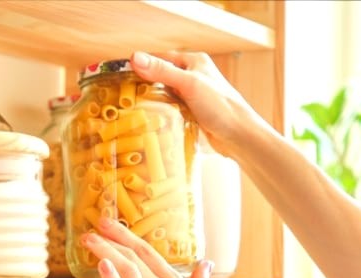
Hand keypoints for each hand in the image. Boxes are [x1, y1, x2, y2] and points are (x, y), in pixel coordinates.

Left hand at [81, 217, 227, 277]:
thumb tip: (206, 264)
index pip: (148, 253)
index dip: (128, 236)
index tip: (112, 225)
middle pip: (133, 258)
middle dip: (112, 238)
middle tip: (95, 224)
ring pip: (126, 272)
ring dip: (106, 252)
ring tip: (89, 240)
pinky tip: (102, 265)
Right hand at [130, 50, 266, 157]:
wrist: (239, 136)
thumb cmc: (221, 107)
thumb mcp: (189, 84)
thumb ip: (162, 71)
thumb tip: (135, 58)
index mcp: (194, 61)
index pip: (160, 58)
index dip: (141, 65)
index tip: (121, 75)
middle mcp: (193, 76)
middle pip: (161, 76)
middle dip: (144, 85)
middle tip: (124, 95)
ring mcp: (192, 95)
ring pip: (164, 94)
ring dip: (152, 100)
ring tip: (133, 108)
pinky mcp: (192, 112)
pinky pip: (170, 108)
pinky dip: (160, 112)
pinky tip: (151, 119)